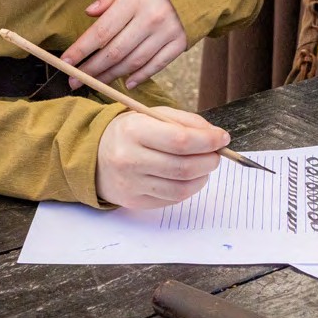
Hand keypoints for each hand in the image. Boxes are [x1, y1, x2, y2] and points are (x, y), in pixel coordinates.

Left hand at [62, 0, 186, 88]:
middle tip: (74, 80)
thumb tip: (89, 13)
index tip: (65, 62)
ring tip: (94, 82)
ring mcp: (167, 32)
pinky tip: (126, 84)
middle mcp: (151, 18)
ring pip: (133, 62)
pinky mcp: (179, 43)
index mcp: (135, 0)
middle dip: (91, 69)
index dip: (81, 49)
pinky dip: (140, 77)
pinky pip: (157, 65)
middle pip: (115, 51)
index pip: (101, 31)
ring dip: (111, 76)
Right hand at [95, 108, 227, 208]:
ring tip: (205, 165)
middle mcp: (129, 159)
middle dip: (209, 160)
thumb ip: (186, 122)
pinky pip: (171, 199)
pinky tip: (189, 177)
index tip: (223, 138)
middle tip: (217, 154)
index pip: (180, 141)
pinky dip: (188, 188)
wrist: (95, 155)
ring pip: (181, 188)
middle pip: (183, 167)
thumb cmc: (131, 132)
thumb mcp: (154, 115)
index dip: (208, 141)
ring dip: (202, 177)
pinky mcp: (134, 202)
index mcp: (134, 131)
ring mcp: (131, 184)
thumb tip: (217, 137)